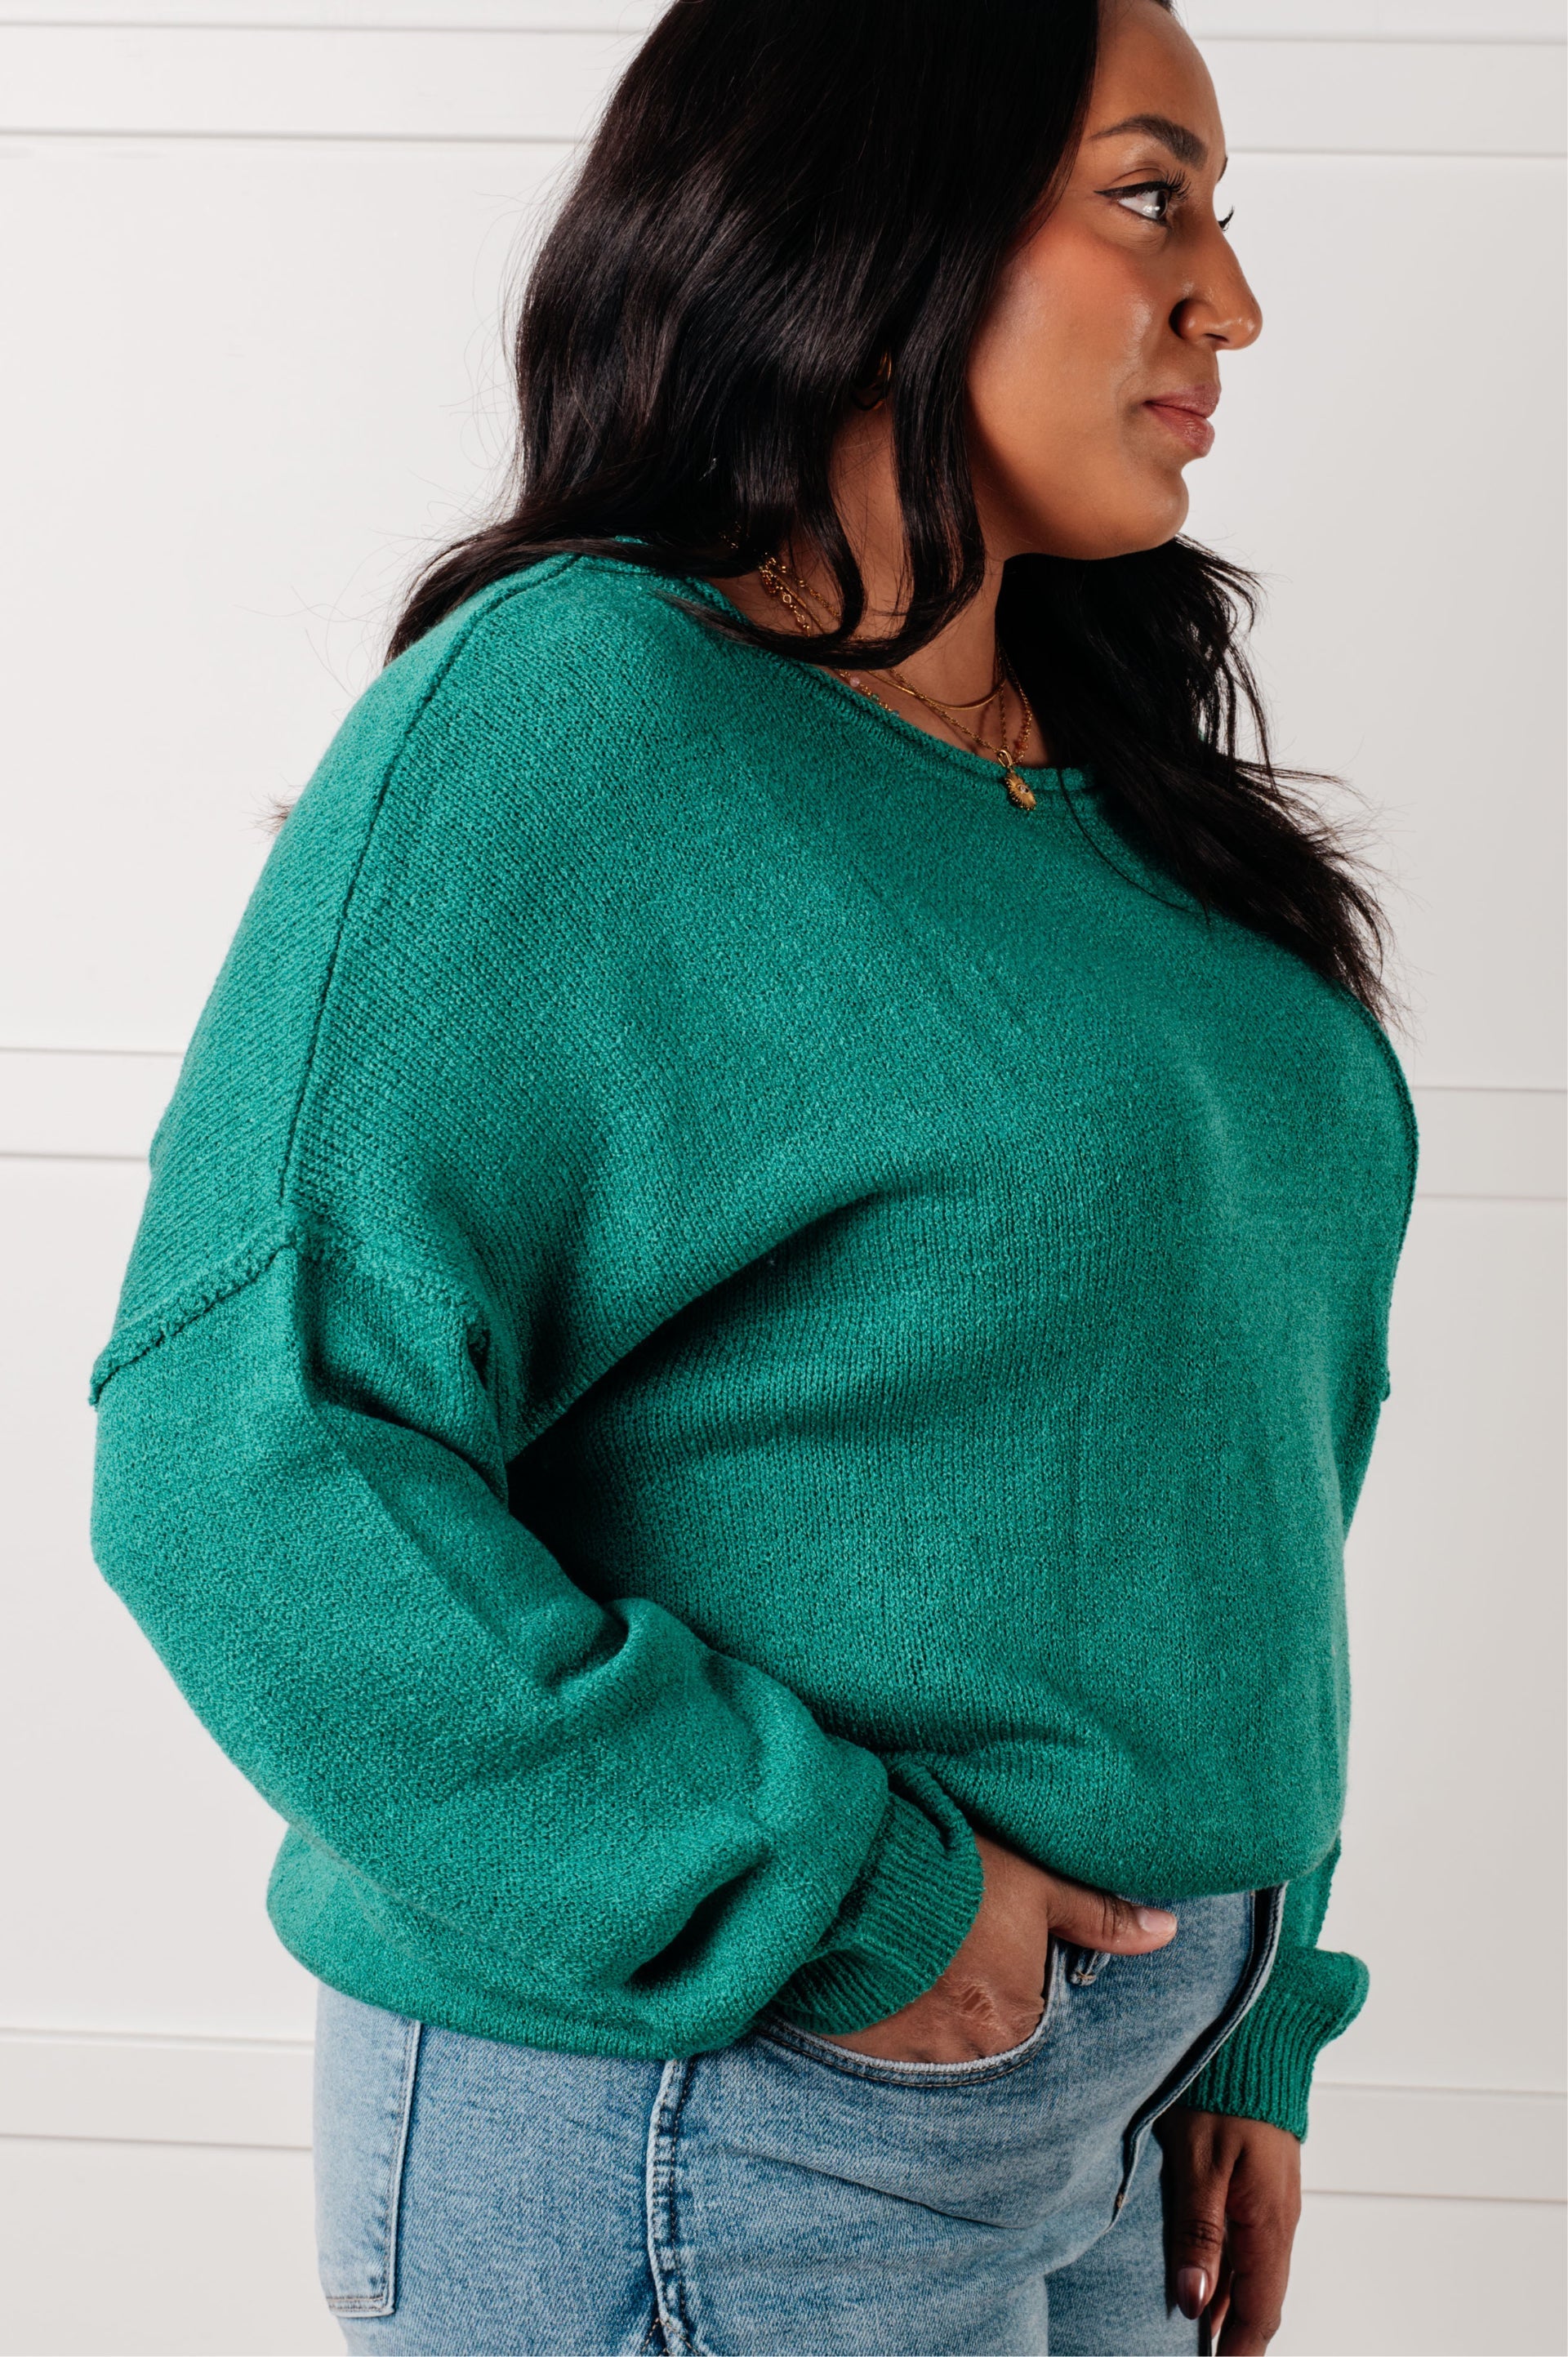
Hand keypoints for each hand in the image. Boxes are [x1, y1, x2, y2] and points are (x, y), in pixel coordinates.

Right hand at [821, 1833, 1178, 2063]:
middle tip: (953, 1969)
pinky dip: (886, 2026)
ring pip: (935, 2048)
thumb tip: (1167, 1932)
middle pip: (984, 2043)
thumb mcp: (1037, 1881)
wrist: (856, 1876)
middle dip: (973, 2012)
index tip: (996, 1963)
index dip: (1018, 1990)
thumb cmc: (955, 1874)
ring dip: (929, 2019)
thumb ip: (1100, 1915)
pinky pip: (886, 2051)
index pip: (1034, 2025)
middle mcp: (968, 2053)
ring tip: (916, 1975)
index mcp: (1017, 2020)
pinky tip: (880, 1988)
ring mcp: (909, 2056)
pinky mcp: (861, 2049)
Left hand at [1157, 2107, 1302, 2354]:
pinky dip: (1226, 2274)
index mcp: (1269, 2226)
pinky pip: (1246, 2248)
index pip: (1260, 2313)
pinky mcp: (1258, 2190)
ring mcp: (1270, 2207)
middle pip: (1258, 2302)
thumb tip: (1193, 2300)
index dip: (1238, 2351)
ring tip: (1193, 2334)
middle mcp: (1277, 2224)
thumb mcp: (1200, 2163)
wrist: (1254, 2045)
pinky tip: (1200, 2281)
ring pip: (1252, 2276)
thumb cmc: (1224, 2095)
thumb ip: (1199, 2233)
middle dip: (1232, 2337)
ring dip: (1226, 2307)